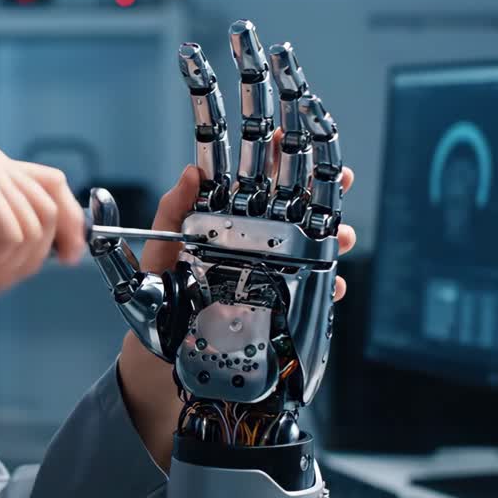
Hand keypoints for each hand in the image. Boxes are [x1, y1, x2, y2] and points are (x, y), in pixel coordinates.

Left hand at [118, 152, 356, 469]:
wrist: (162, 360)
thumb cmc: (154, 303)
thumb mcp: (154, 258)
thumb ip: (169, 216)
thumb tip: (190, 173)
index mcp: (219, 221)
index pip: (250, 178)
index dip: (271, 154)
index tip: (287, 137)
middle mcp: (249, 241)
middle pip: (291, 205)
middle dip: (320, 187)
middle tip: (340, 178)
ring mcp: (268, 272)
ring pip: (311, 243)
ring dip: (333, 234)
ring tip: (343, 237)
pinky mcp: (280, 305)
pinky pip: (313, 290)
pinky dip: (329, 285)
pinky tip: (335, 285)